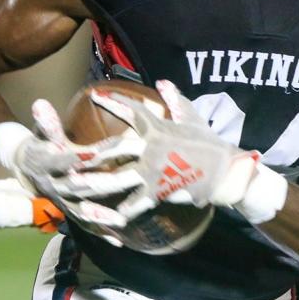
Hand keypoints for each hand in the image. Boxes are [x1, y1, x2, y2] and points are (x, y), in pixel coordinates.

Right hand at [0, 100, 138, 231]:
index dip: (93, 153)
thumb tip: (40, 103)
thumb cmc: (42, 146)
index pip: (72, 158)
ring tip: (122, 220)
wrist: (28, 169)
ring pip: (81, 210)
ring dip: (102, 216)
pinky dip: (101, 233)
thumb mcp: (43, 134)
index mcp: (47, 163)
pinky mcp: (69, 212)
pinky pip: (85, 225)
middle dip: (108, 183)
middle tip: (134, 178)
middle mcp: (54, 186)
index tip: (123, 144)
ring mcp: (61, 202)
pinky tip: (119, 239)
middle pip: (81, 186)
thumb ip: (47, 123)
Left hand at [84, 80, 260, 218]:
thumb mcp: (194, 119)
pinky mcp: (158, 192)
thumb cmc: (211, 144)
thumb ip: (176, 101)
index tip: (95, 95)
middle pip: (115, 147)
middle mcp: (151, 148)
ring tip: (75, 185)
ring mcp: (154, 171)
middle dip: (91, 151)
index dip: (113, 102)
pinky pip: (134, 203)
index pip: (132, 110)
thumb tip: (163, 83)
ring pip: (117, 177)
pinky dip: (120, 211)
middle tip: (70, 154)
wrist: (228, 172)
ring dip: (95, 182)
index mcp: (159, 128)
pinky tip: (105, 216)